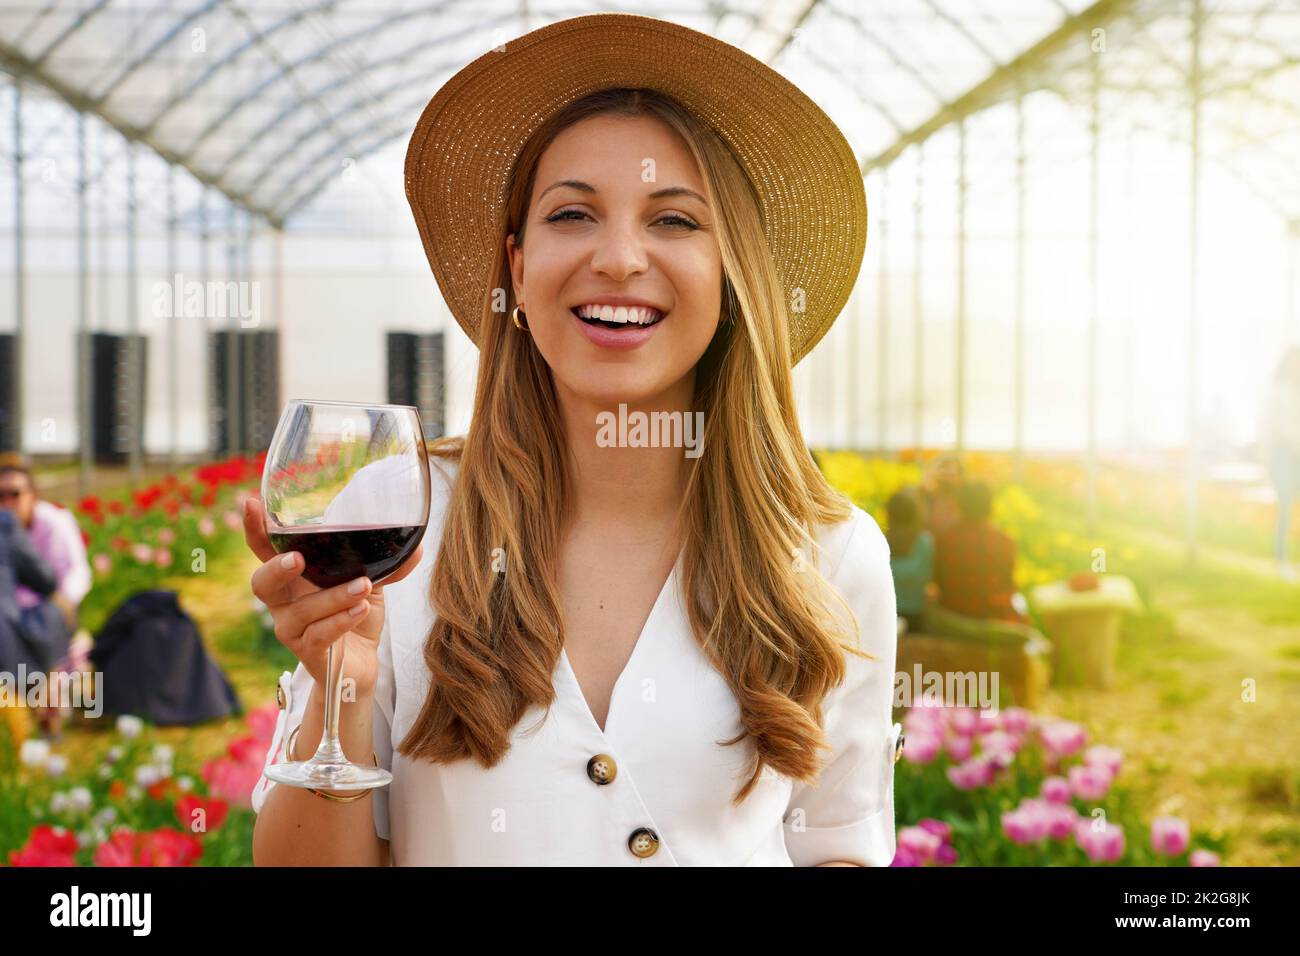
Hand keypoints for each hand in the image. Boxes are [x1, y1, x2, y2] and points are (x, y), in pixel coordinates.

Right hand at [243, 496, 423, 697]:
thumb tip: (418, 546)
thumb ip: (384, 564)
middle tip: (298, 559)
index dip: (256, 529)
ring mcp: (292, 628)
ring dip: (333, 596)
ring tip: (364, 586)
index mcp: (294, 576)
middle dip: (276, 569)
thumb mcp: (370, 582)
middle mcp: (284, 601)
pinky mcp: (307, 652)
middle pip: (261, 583)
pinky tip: (360, 609)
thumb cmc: (356, 614)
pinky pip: (318, 635)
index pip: (265, 550)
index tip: (252, 504)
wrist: (360, 662)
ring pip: (300, 611)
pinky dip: (341, 620)